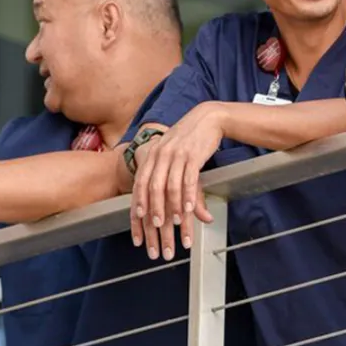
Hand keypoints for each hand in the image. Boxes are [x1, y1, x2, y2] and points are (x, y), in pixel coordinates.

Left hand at [130, 108, 222, 259]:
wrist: (207, 118)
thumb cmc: (187, 138)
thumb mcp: (170, 151)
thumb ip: (163, 171)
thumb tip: (156, 191)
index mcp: (151, 155)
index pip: (140, 183)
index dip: (138, 204)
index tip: (138, 219)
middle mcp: (160, 155)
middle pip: (153, 187)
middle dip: (154, 209)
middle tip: (157, 226)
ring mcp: (176, 155)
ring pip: (170, 185)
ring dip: (173, 206)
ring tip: (176, 221)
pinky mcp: (193, 155)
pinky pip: (188, 179)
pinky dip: (188, 195)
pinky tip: (189, 207)